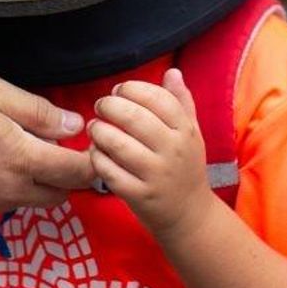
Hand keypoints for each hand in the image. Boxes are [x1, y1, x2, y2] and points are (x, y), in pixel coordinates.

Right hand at [0, 72, 95, 224]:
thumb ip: (37, 111)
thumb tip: (73, 125)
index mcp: (22, 159)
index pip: (77, 172)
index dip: (91, 160)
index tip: (89, 146)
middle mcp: (8, 191)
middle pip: (57, 194)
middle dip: (64, 175)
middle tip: (53, 149)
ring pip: (24, 201)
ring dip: (30, 183)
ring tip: (11, 153)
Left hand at [88, 68, 214, 239]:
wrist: (190, 215)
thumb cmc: (185, 168)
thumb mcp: (191, 134)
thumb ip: (181, 102)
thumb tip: (172, 71)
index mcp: (186, 131)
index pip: (157, 98)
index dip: (132, 89)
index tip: (119, 91)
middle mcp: (173, 150)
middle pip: (134, 117)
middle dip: (109, 105)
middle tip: (101, 106)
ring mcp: (155, 175)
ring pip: (117, 143)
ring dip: (99, 131)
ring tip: (95, 128)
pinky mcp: (138, 196)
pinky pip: (109, 171)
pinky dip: (97, 158)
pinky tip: (96, 152)